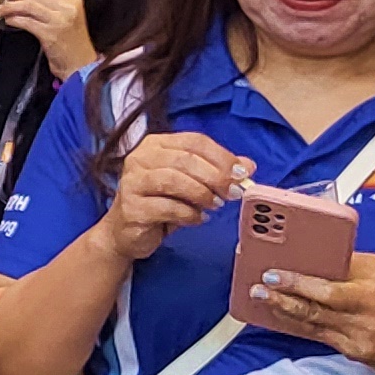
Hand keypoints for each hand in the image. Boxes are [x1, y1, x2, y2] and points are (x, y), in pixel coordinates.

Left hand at [0, 0, 95, 70]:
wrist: (82, 65)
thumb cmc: (70, 42)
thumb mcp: (65, 17)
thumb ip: (48, 4)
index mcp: (71, 0)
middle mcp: (67, 7)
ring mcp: (60, 21)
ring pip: (29, 5)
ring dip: (10, 5)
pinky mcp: (52, 35)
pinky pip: (28, 23)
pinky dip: (15, 20)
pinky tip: (8, 20)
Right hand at [94, 130, 250, 263]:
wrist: (126, 233)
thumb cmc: (160, 203)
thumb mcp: (191, 183)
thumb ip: (217, 171)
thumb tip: (248, 166)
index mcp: (156, 144)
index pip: (194, 141)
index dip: (221, 156)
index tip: (242, 174)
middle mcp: (139, 158)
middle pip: (185, 159)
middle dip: (215, 176)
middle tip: (233, 192)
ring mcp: (132, 182)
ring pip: (174, 180)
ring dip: (202, 194)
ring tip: (215, 205)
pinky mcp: (131, 207)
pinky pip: (167, 207)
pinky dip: (189, 214)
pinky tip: (197, 218)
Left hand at [251, 253, 374, 374]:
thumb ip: (353, 265)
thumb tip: (316, 258)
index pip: (329, 284)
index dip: (298, 280)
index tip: (274, 272)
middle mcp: (367, 313)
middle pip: (316, 306)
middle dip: (282, 296)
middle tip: (259, 286)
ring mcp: (359, 337)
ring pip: (312, 323)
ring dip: (284, 311)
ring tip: (263, 299)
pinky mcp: (355, 353)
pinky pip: (319, 337)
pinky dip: (299, 326)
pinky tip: (283, 317)